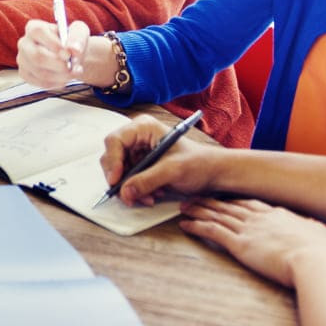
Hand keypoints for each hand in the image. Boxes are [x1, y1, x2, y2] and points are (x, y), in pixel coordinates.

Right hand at [17, 17, 89, 89]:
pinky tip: (65, 77)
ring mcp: (23, 60)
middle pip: (36, 56)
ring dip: (62, 76)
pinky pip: (41, 83)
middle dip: (58, 65)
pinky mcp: (25, 74)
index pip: (37, 32)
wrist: (70, 55)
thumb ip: (78, 38)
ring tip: (74, 72)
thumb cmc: (72, 41)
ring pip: (40, 73)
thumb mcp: (79, 32)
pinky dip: (57, 83)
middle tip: (71, 67)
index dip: (53, 43)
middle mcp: (24, 43)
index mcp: (34, 27)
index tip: (68, 54)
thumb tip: (74, 49)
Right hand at [100, 114, 221, 204]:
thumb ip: (147, 180)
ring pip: (118, 172)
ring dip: (130, 188)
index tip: (116, 181)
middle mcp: (137, 138)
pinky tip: (152, 195)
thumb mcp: (173, 170)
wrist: (212, 173)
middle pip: (112, 157)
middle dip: (121, 179)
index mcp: (144, 128)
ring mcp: (137, 152)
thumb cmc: (199, 163)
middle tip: (129, 196)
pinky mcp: (140, 166)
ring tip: (149, 197)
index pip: (115, 141)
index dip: (112, 161)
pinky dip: (136, 191)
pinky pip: (127, 180)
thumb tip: (124, 192)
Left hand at [179, 197, 325, 289]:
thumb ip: (316, 232)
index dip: (236, 201)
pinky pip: (212, 232)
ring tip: (184, 207)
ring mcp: (249, 229)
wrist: (318, 261)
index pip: (252, 204)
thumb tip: (322, 233)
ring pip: (217, 215)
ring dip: (198, 210)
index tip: (226, 198)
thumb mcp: (323, 237)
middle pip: (230, 206)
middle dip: (211, 201)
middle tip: (196, 197)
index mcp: (280, 215)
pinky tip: (185, 225)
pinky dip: (196, 227)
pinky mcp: (240, 244)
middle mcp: (261, 218)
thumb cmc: (325, 254)